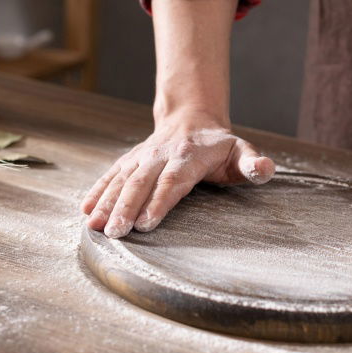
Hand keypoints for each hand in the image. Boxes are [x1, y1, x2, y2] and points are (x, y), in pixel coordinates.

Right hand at [81, 114, 274, 236]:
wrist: (192, 119)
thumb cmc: (220, 146)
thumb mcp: (241, 152)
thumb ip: (253, 164)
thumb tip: (266, 169)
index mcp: (189, 156)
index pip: (173, 181)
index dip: (160, 201)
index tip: (147, 223)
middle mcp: (161, 155)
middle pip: (142, 182)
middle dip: (127, 208)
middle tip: (115, 233)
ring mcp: (143, 157)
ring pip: (123, 179)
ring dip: (107, 202)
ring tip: (94, 225)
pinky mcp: (130, 161)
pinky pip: (112, 175)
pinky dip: (97, 191)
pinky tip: (85, 209)